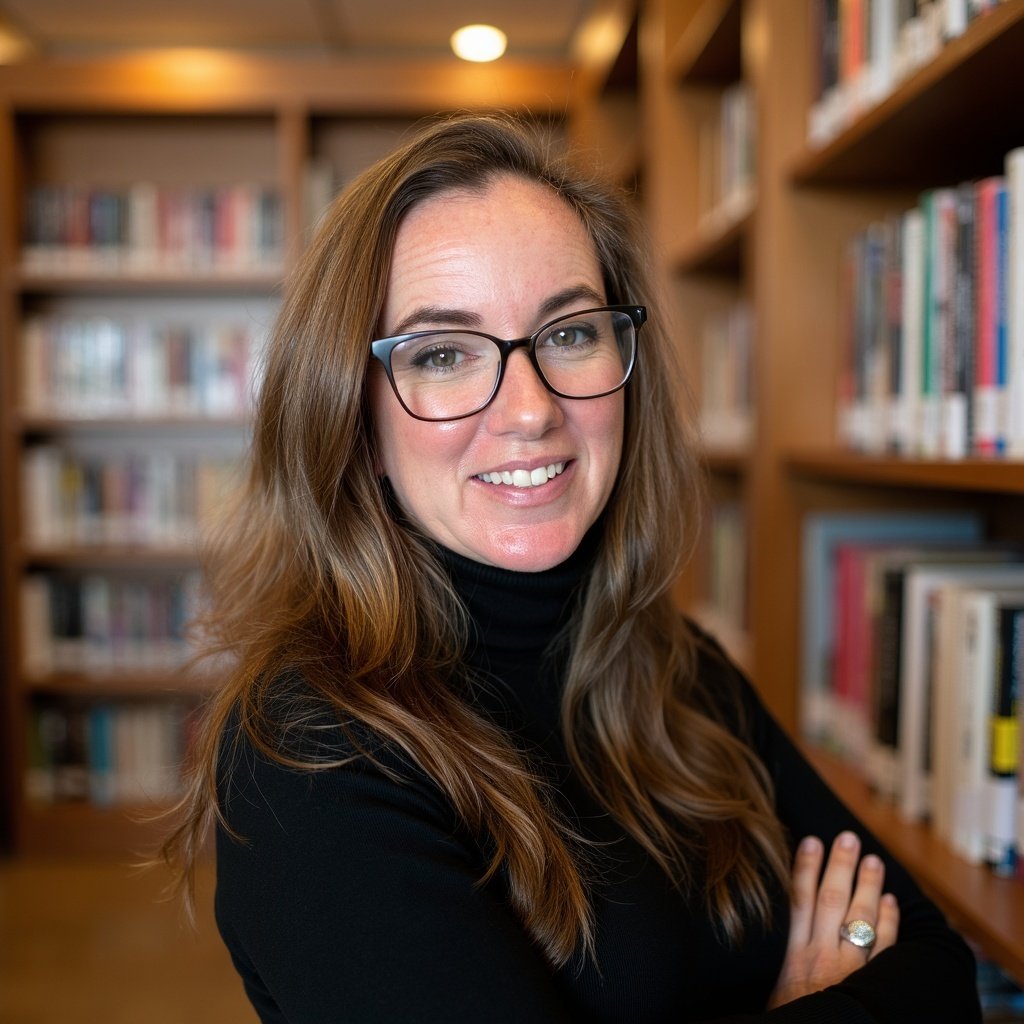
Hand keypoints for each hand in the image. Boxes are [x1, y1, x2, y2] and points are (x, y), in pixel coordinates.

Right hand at [767, 831, 898, 1008]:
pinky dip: (890, 922)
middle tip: (848, 838)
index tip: (811, 842)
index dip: (804, 869)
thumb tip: (767, 931)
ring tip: (873, 860)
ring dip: (867, 886)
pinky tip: (891, 901)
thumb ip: (778, 966)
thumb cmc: (792, 1021)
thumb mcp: (774, 994)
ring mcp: (849, 969)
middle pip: (831, 901)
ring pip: (860, 919)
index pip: (798, 902)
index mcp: (792, 958)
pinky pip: (886, 948)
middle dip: (840, 867)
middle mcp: (820, 957)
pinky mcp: (872, 985)